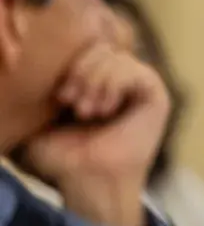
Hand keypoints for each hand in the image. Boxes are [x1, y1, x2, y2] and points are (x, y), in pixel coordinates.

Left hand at [18, 43, 169, 225]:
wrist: (87, 181)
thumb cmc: (61, 157)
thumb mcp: (39, 114)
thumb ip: (35, 86)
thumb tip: (25, 59)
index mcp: (96, 80)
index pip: (84, 44)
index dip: (70, 63)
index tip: (60, 97)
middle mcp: (120, 80)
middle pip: (99, 45)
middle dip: (81, 71)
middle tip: (73, 104)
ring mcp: (139, 86)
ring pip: (114, 54)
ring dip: (95, 80)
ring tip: (88, 112)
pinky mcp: (156, 95)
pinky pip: (134, 68)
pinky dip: (114, 84)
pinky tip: (106, 109)